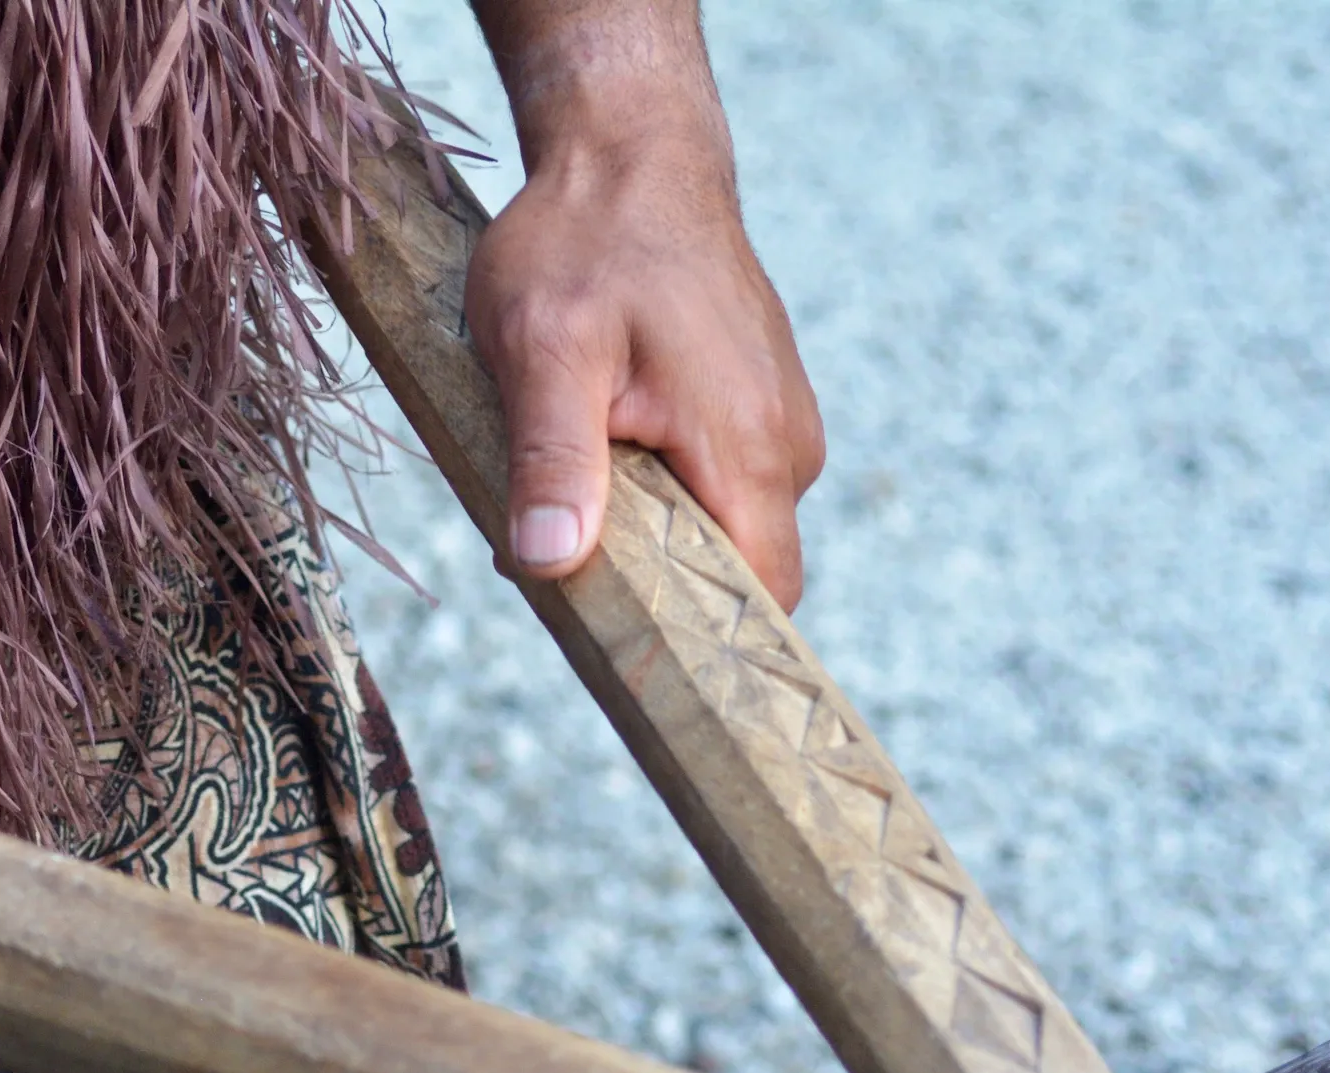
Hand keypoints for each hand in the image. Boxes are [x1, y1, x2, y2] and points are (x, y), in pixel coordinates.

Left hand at [463, 65, 824, 603]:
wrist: (631, 156)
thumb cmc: (585, 242)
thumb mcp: (543, 350)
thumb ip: (554, 460)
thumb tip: (549, 562)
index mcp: (749, 450)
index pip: (758, 601)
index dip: (701, 645)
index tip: (629, 658)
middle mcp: (786, 447)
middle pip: (734, 575)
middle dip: (651, 582)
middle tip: (559, 551)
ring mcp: (779, 426)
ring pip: (720, 530)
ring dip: (648, 530)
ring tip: (573, 483)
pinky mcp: (757, 409)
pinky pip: (717, 486)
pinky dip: (658, 490)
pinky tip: (600, 451)